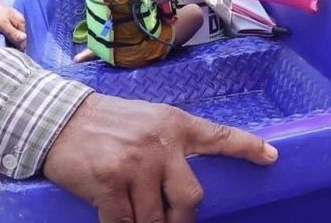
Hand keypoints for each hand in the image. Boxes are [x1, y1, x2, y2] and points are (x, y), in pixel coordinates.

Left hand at [0, 0, 26, 49]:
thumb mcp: (2, 25)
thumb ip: (13, 33)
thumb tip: (24, 39)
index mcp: (20, 20)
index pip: (23, 37)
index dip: (19, 47)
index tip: (13, 54)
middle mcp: (17, 19)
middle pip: (19, 35)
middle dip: (15, 43)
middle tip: (7, 51)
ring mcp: (10, 19)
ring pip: (13, 33)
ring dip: (10, 40)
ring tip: (3, 47)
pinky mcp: (3, 19)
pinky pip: (7, 30)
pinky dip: (5, 36)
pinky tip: (1, 39)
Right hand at [43, 94, 277, 222]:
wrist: (59, 119)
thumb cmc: (106, 122)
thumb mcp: (148, 120)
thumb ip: (171, 143)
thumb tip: (188, 178)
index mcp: (174, 124)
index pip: (218, 137)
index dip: (248, 148)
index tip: (271, 157)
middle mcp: (160, 144)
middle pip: (191, 198)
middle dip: (183, 222)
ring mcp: (135, 164)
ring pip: (156, 219)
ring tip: (138, 218)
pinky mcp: (110, 183)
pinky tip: (118, 222)